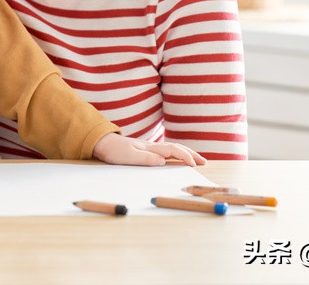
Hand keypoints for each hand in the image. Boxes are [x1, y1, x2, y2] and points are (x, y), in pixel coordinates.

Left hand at [91, 134, 207, 166]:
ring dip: (186, 153)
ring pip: (173, 149)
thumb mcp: (128, 157)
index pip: (173, 150)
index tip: (194, 164)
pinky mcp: (147, 150)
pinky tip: (179, 158)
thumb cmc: (115, 151)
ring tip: (197, 160)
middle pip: (177, 148)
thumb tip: (163, 161)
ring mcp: (151, 147)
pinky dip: (177, 154)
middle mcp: (153, 146)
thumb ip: (145, 159)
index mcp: (151, 147)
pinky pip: (167, 151)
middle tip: (204, 162)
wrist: (104, 143)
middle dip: (191, 154)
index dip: (184, 156)